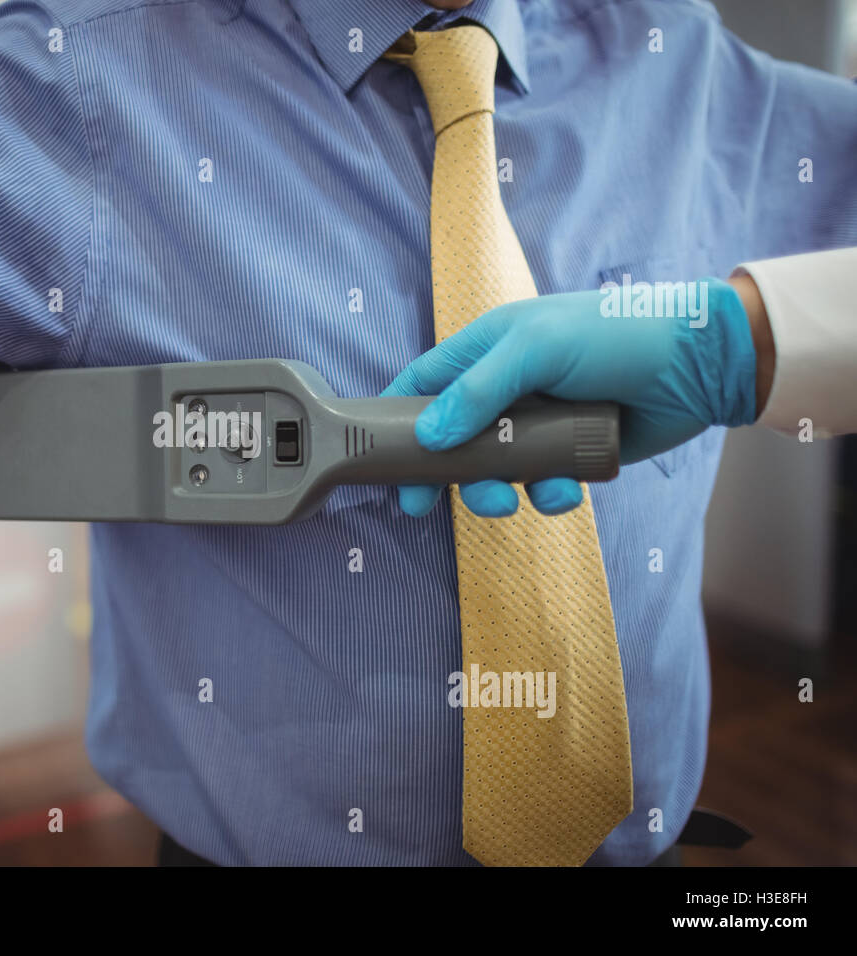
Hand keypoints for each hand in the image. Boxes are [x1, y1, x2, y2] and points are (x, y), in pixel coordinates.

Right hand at [381, 276, 759, 518]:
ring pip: (493, 470)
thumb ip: (479, 392)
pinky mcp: (571, 453)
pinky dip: (547, 494)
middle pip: (451, 437)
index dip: (396, 419)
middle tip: (425, 504)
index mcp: (489, 349)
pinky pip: (541, 485)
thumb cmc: (615, 336)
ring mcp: (539, 423)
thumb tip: (430, 438)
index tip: (379, 458)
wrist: (701, 364)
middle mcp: (508, 388)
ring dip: (493, 490)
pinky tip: (566, 488)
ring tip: (510, 499)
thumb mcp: (537, 350)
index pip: (424, 383)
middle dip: (440, 472)